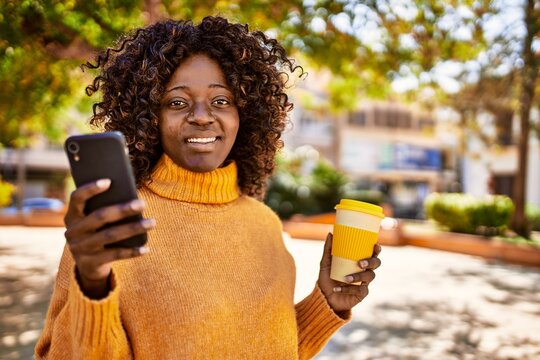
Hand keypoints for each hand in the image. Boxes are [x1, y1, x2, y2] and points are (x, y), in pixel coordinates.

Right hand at [64, 179, 154, 298]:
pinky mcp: (90, 263)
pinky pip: (115, 255)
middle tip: (143, 203)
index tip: (109, 181)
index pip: (77, 198)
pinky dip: (132, 251)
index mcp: (72, 216)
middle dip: (123, 209)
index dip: (90, 189)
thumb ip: (104, 209)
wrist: (88, 266)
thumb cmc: (97, 233)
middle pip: (100, 217)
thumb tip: (132, 198)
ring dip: (133, 228)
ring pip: (111, 235)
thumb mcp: (93, 222)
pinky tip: (146, 248)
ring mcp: (80, 248)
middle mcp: (73, 231)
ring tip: (152, 222)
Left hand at [317, 232, 381, 313]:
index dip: (377, 249)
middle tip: (360, 263)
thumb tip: (330, 233)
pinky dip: (348, 289)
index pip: (372, 253)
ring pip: (370, 276)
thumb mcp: (325, 263)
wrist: (324, 296)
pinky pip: (360, 290)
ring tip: (345, 278)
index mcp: (359, 260)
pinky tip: (337, 289)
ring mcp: (364, 282)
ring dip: (358, 276)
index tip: (375, 245)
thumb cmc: (327, 277)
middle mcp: (364, 270)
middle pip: (376, 263)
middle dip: (371, 262)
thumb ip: (328, 249)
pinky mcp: (361, 294)